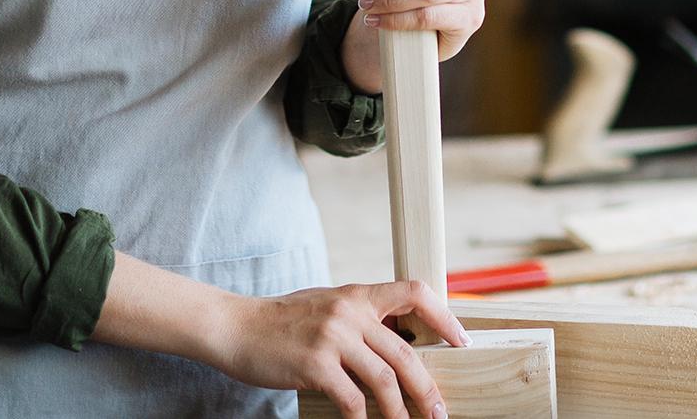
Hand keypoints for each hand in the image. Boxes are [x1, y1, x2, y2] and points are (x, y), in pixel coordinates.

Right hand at [215, 279, 468, 417]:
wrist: (235, 325)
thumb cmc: (281, 322)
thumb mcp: (324, 308)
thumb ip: (357, 320)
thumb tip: (398, 345)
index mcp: (354, 294)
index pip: (413, 291)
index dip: (444, 316)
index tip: (461, 343)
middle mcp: (347, 310)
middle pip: (406, 352)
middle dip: (428, 389)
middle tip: (440, 414)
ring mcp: (331, 336)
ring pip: (386, 380)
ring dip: (402, 413)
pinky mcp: (315, 364)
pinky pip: (354, 401)